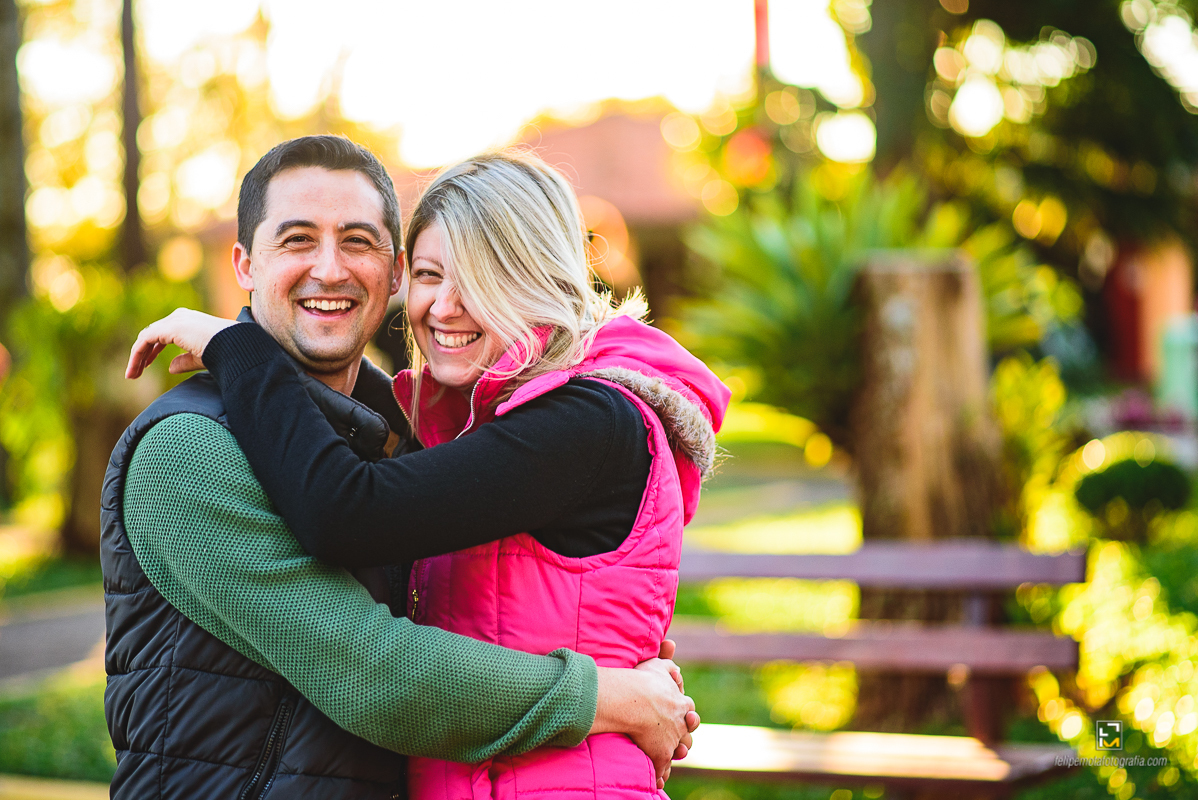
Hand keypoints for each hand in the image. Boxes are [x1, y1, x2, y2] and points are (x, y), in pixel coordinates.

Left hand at [126, 308, 238, 378]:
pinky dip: (137, 355)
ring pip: (145, 338)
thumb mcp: (201, 357)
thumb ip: (185, 361)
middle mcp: (179, 317)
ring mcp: (173, 321)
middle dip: (142, 355)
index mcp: (188, 321)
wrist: (233, 346)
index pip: (162, 334)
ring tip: (131, 375)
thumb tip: (170, 367)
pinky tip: (135, 369)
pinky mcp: (168, 328)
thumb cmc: (224, 351)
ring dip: (137, 357)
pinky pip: (145, 341)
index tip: (145, 367)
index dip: (152, 351)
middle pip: (151, 336)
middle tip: (134, 374)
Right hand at [591, 655, 697, 789]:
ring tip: (671, 756)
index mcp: (682, 705)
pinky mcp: (660, 756)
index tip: (683, 714)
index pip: (689, 710)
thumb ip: (665, 657)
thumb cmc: (643, 681)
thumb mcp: (657, 664)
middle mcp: (680, 724)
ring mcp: (671, 742)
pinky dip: (660, 775)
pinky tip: (658, 780)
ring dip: (674, 754)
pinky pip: (661, 770)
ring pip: (677, 752)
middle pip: (687, 733)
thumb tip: (671, 643)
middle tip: (680, 738)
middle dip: (684, 735)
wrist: (634, 702)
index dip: (685, 713)